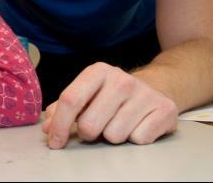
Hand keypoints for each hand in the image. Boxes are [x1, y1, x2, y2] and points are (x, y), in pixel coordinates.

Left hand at [41, 62, 177, 146]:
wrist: (154, 89)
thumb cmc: (112, 95)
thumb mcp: (87, 94)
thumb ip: (64, 109)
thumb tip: (48, 127)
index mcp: (98, 72)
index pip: (71, 100)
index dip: (59, 125)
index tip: (55, 141)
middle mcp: (122, 79)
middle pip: (90, 124)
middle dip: (89, 133)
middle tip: (97, 127)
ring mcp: (145, 93)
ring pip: (114, 136)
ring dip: (113, 136)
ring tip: (119, 123)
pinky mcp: (164, 109)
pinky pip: (138, 139)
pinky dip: (135, 138)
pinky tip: (138, 125)